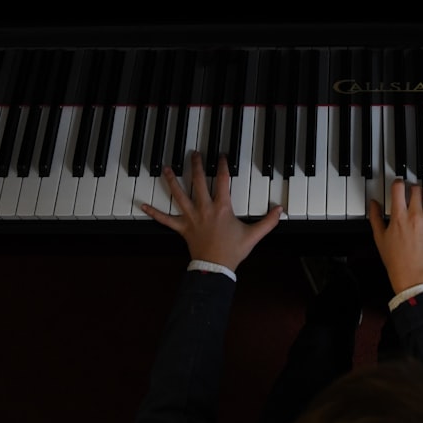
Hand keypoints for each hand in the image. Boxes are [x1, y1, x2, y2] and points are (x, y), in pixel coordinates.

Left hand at [140, 151, 281, 270]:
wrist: (215, 268)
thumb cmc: (233, 251)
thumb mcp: (254, 235)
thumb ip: (268, 221)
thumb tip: (280, 209)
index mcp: (222, 208)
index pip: (222, 181)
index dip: (222, 166)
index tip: (221, 156)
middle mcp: (204, 209)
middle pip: (198, 183)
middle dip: (196, 166)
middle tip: (193, 153)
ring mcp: (191, 218)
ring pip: (179, 196)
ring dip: (172, 181)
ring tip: (166, 168)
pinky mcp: (182, 228)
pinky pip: (165, 219)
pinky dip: (154, 212)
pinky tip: (143, 205)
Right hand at [367, 179, 422, 294]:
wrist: (411, 273)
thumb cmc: (395, 258)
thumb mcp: (379, 237)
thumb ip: (375, 217)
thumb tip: (373, 203)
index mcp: (399, 217)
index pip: (398, 188)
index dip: (397, 182)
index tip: (398, 184)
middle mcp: (415, 216)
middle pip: (416, 189)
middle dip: (412, 187)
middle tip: (411, 190)